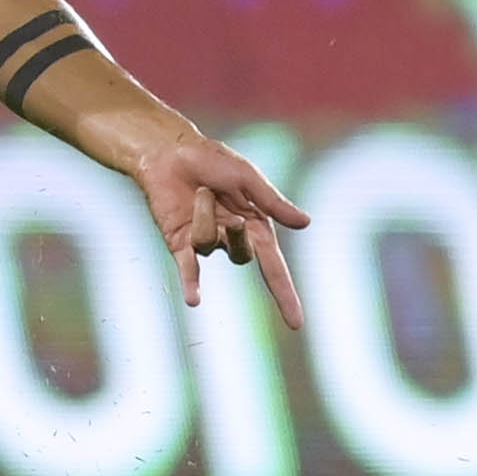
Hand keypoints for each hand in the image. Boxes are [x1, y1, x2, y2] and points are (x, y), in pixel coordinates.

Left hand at [133, 137, 309, 329]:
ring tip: (198, 190)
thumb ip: (272, 203)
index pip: (274, 268)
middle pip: (243, 256)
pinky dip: (192, 284)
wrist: (171, 152)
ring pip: (208, 244)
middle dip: (236, 234)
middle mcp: (232, 239)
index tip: (296, 323)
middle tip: (220, 199)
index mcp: (256, 227)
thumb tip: (306, 223)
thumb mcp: (247, 178)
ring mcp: (205, 243)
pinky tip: (195, 301)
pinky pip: (188, 268)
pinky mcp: (179, 243)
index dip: (285, 295)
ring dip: (203, 215)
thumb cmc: (212, 161)